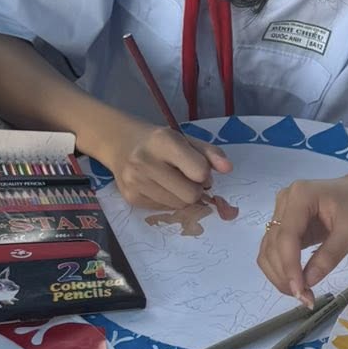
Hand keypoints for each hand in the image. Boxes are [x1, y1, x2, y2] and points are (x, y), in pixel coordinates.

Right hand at [109, 124, 231, 209]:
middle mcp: (146, 162)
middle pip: (190, 195)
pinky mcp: (130, 198)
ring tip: (172, 181)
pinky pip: (164, 209)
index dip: (204, 173)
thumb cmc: (158, 141)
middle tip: (187, 179)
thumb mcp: (184, 139)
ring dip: (182, 197)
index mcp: (163, 141)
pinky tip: (159, 186)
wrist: (119, 143)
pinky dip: (168, 200)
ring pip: (178, 205)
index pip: (199, 171)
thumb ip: (210, 153)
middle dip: (195, 189)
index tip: (199, 168)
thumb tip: (228, 168)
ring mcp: (135, 182)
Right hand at [257, 170, 347, 301]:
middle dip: (284, 276)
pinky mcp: (284, 226)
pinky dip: (282, 270)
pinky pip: (275, 251)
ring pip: (268, 251)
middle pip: (272, 245)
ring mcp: (281, 213)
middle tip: (305, 299)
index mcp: (300, 196)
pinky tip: (297, 283)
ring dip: (279, 276)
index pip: (286, 237)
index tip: (300, 292)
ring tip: (302, 294)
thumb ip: (329, 256)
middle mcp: (284, 202)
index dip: (289, 267)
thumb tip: (307, 282)